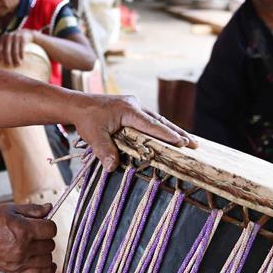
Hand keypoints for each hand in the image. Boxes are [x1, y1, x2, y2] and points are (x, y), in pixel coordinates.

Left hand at [0, 29, 35, 66]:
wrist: (25, 33)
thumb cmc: (14, 40)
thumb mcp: (7, 41)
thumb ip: (3, 48)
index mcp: (3, 38)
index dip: (0, 56)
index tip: (2, 62)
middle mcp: (8, 36)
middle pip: (7, 51)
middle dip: (7, 59)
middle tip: (9, 65)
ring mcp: (16, 37)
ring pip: (15, 51)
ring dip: (16, 59)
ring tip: (17, 64)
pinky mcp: (23, 39)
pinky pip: (21, 49)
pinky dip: (21, 55)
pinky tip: (22, 59)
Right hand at [0, 203, 56, 272]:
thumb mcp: (10, 210)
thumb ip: (32, 209)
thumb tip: (50, 208)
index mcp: (23, 230)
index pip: (51, 229)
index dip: (48, 224)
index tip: (42, 224)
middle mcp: (24, 247)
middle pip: (50, 244)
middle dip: (45, 237)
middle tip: (35, 234)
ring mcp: (21, 260)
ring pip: (48, 258)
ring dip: (45, 251)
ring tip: (36, 246)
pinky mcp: (17, 270)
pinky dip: (48, 268)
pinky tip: (47, 261)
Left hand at [72, 95, 196, 171]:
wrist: (77, 105)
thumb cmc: (86, 119)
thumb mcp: (94, 136)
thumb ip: (104, 150)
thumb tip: (113, 167)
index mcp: (129, 111)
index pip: (152, 125)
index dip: (168, 135)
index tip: (183, 143)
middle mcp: (135, 106)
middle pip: (161, 121)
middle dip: (178, 133)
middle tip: (195, 145)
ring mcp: (134, 106)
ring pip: (157, 120)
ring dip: (172, 130)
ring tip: (188, 141)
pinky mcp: (131, 109)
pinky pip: (150, 120)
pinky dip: (161, 128)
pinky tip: (169, 135)